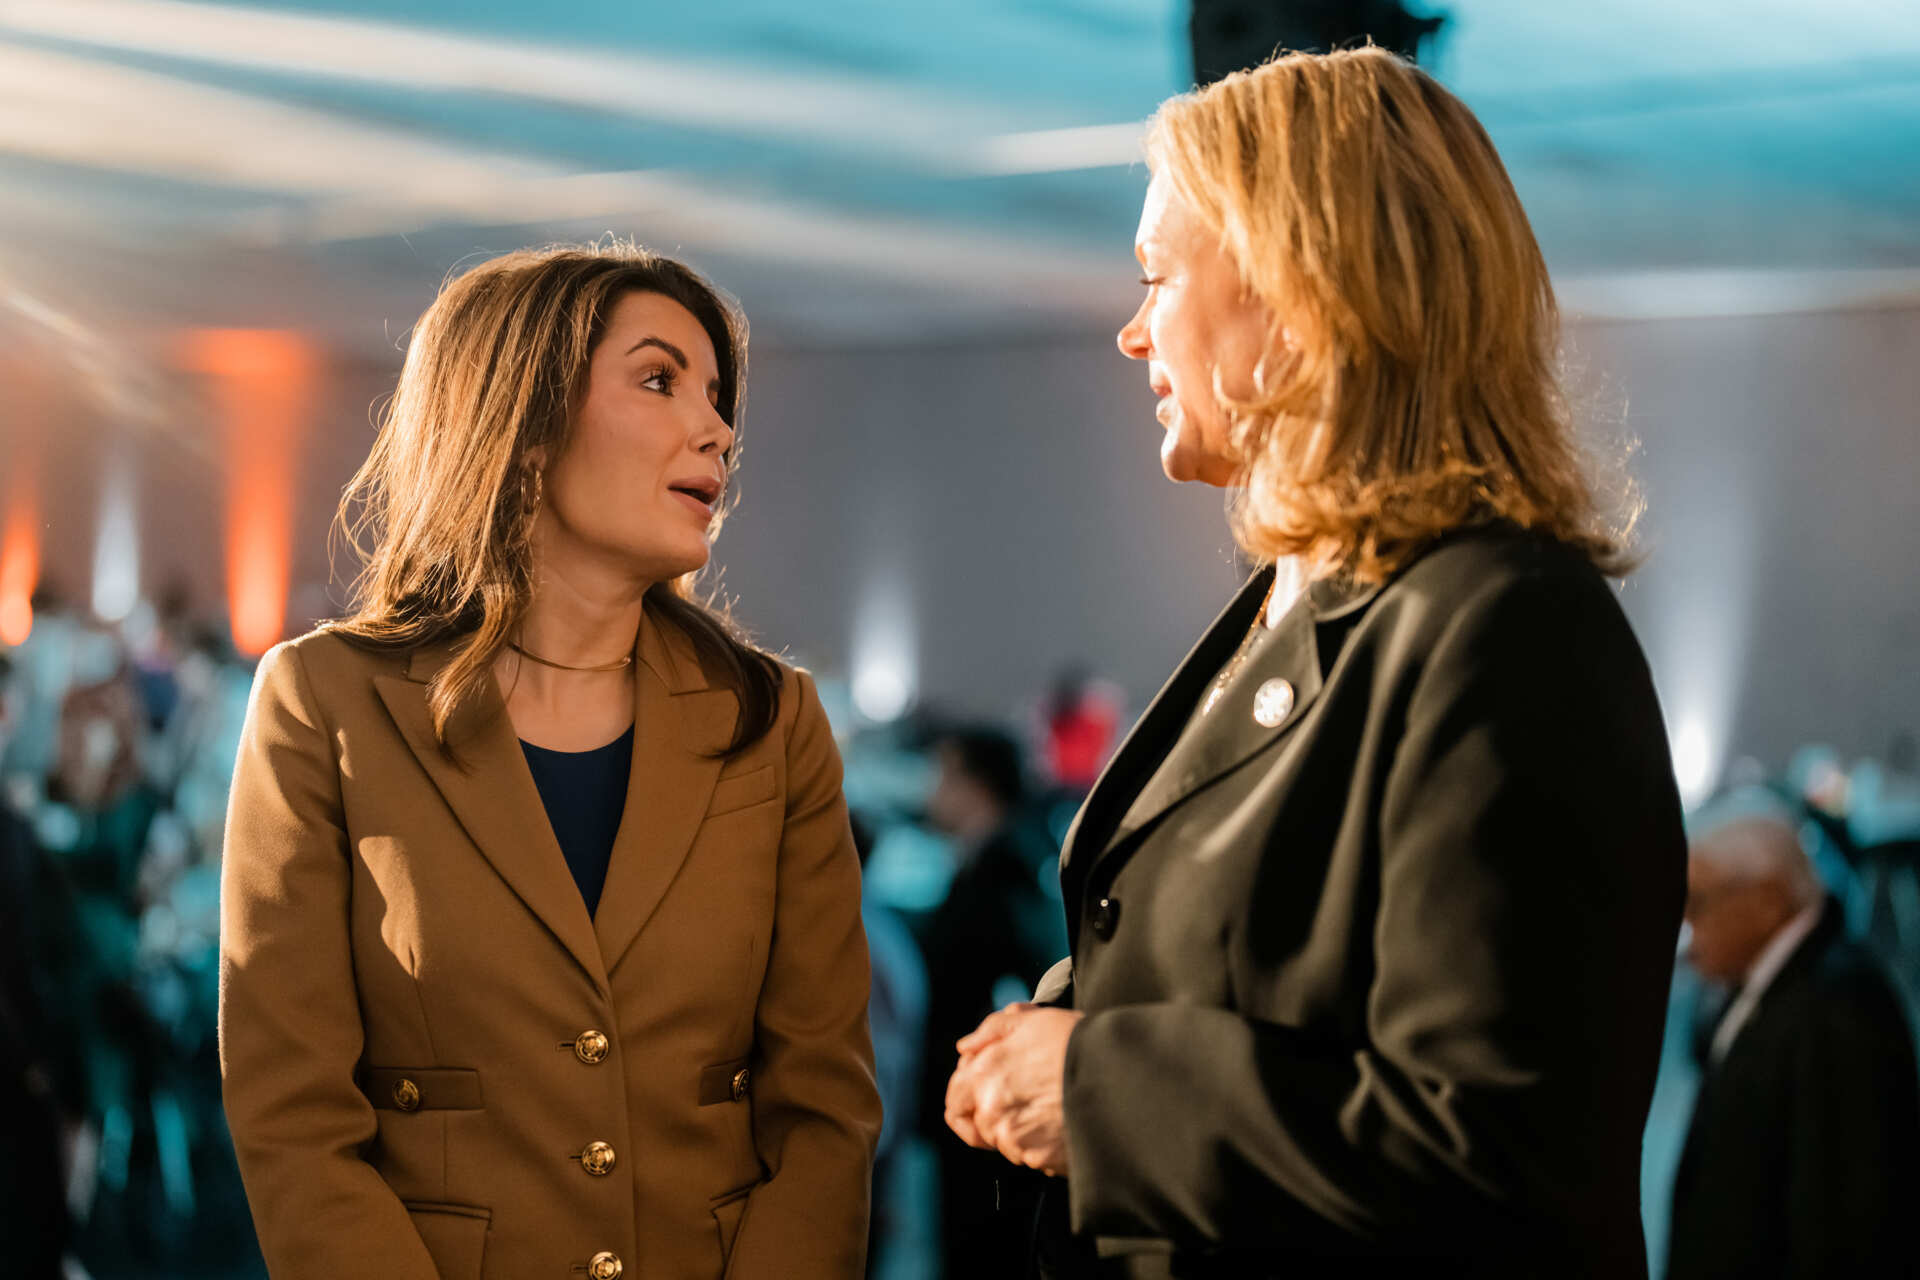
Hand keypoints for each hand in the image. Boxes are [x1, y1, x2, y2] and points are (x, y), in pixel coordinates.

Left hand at [944, 1003, 1082, 1175]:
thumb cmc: (1077, 1043)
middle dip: (996, 1112)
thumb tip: (965, 1048)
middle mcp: (994, 1112)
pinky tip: (1063, 1120)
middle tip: (1026, 1094)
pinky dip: (1043, 1144)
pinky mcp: (1043, 1161)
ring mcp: (1017, 1141)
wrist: (1119, 1075)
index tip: (986, 1088)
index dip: (966, 1094)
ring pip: (1007, 1143)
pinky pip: (1033, 1157)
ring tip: (1051, 1105)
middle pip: (979, 1125)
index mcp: (986, 1076)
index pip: (955, 1101)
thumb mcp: (1032, 1020)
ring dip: (1021, 1129)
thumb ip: (991, 1031)